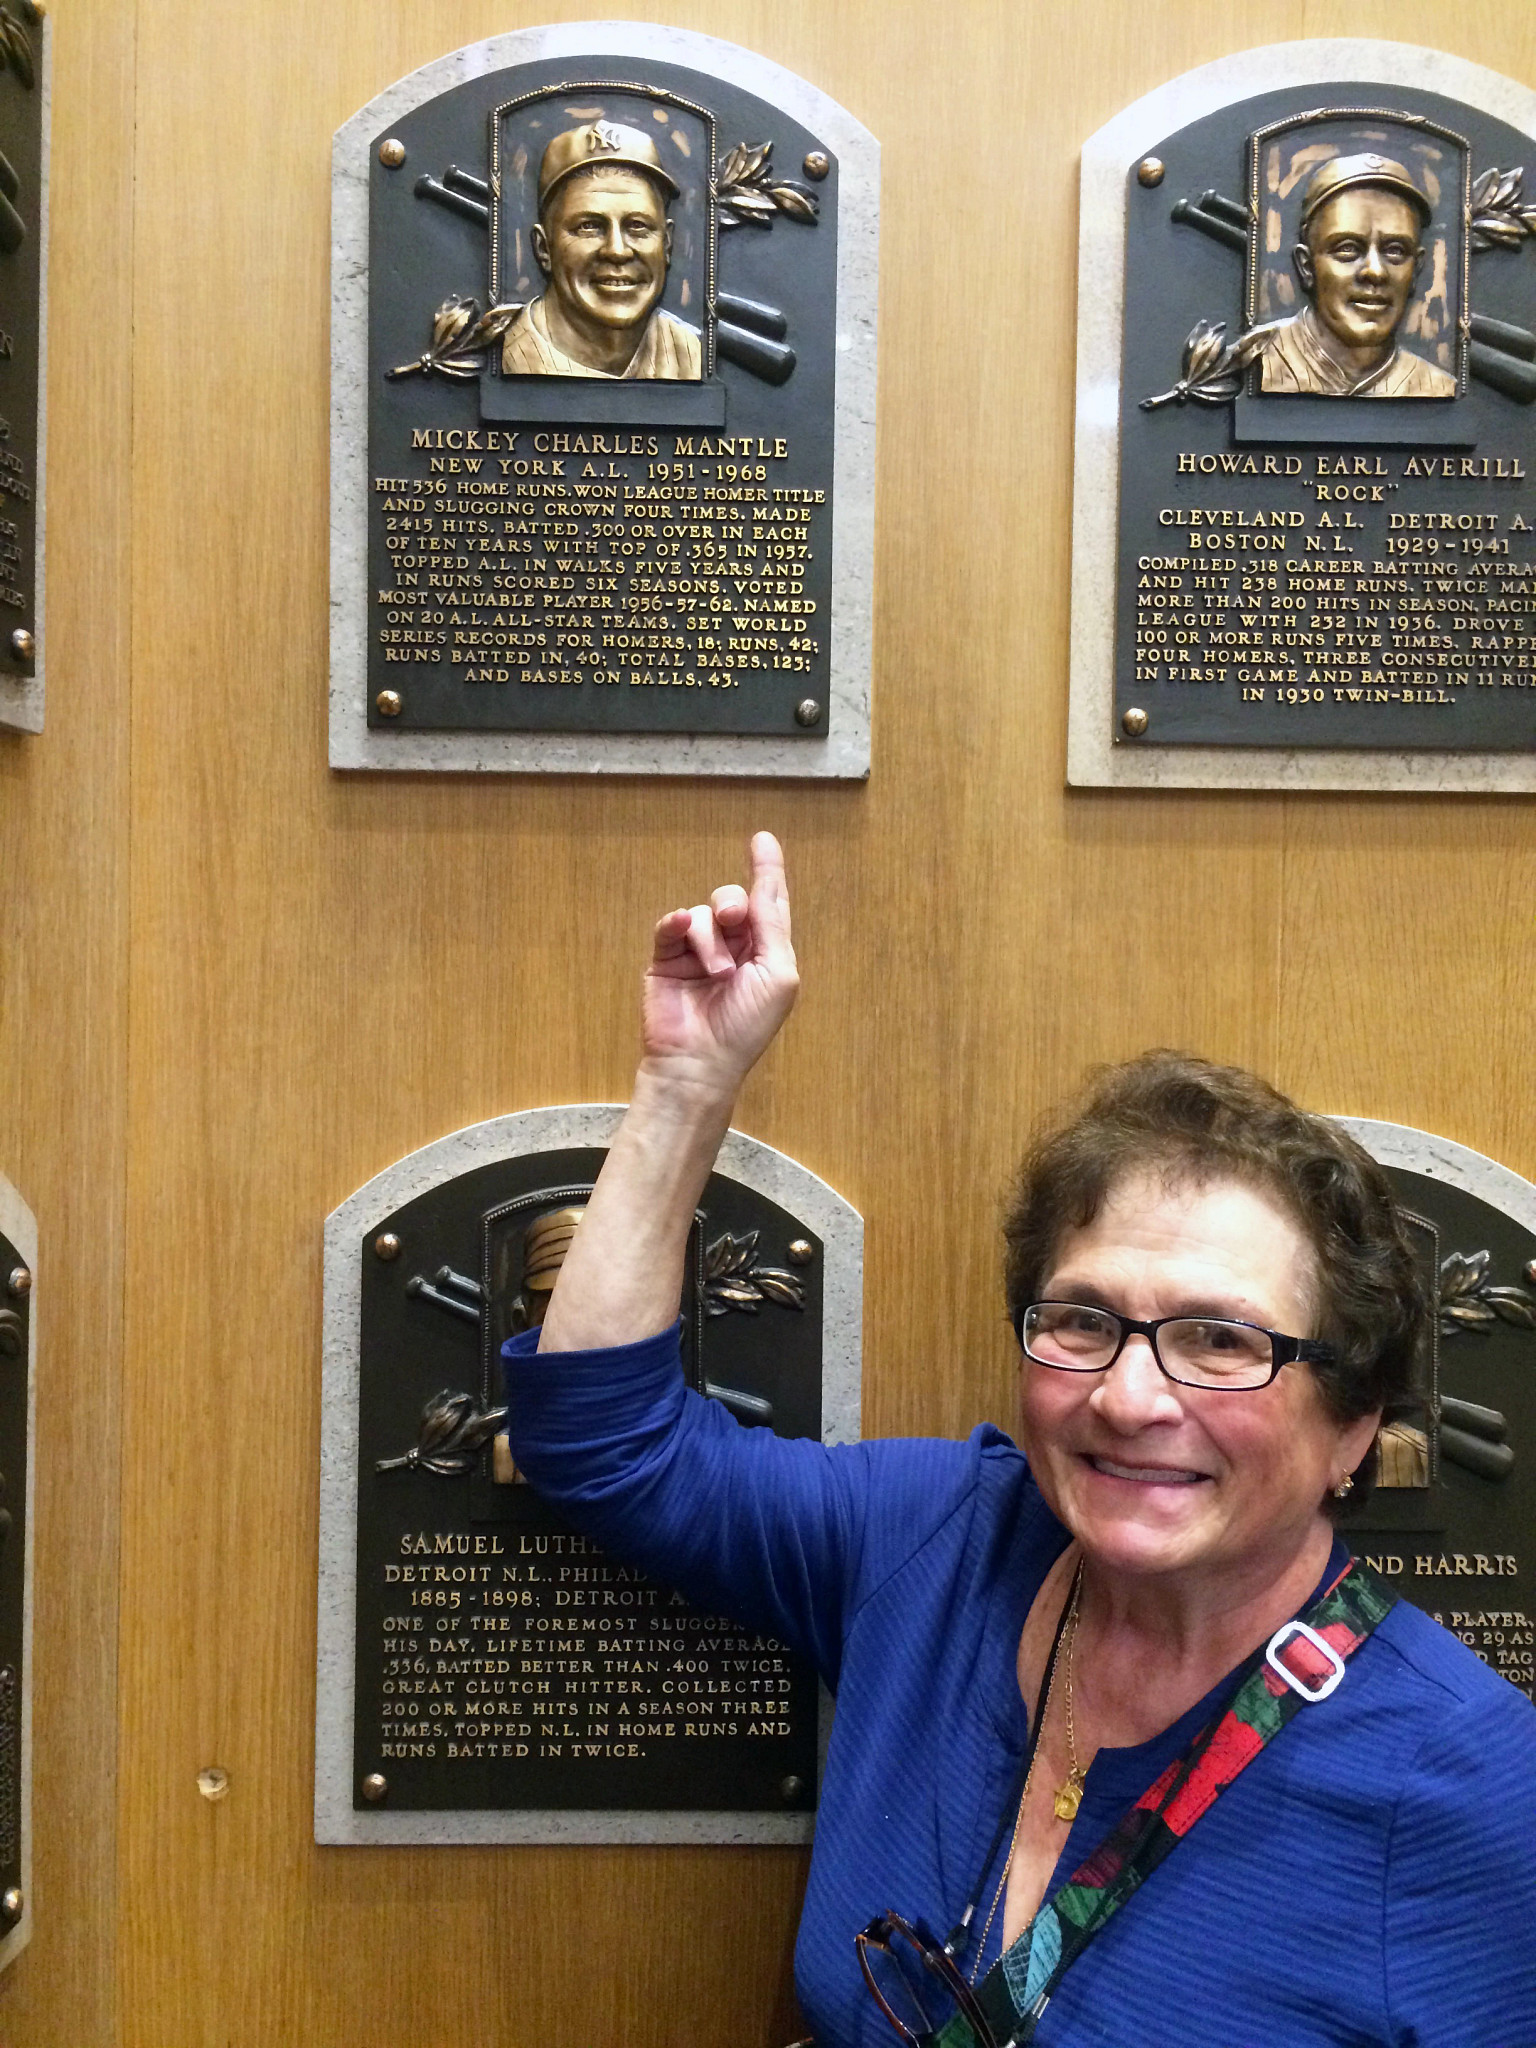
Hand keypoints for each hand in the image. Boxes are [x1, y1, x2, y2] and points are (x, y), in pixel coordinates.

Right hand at [641, 831, 798, 1099]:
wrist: (701, 1061)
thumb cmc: (746, 1026)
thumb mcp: (777, 973)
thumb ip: (772, 925)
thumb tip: (765, 884)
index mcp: (764, 952)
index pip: (767, 904)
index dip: (767, 871)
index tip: (762, 840)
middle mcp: (732, 949)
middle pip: (731, 901)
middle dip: (733, 904)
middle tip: (733, 920)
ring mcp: (696, 954)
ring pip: (702, 915)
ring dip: (712, 941)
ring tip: (717, 974)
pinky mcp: (666, 960)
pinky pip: (671, 926)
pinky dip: (677, 924)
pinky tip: (681, 929)